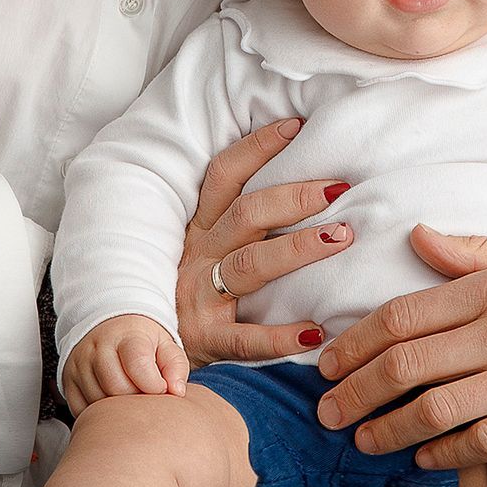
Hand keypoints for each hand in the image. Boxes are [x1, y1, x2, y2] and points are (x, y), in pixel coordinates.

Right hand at [63, 312, 186, 409]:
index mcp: (126, 335)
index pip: (137, 365)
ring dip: (117, 410)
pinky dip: (98, 415)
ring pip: (98, 403)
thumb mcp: (166, 346)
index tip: (161, 389)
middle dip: (136, 400)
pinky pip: (81, 410)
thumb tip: (176, 391)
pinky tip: (111, 405)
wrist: (111, 327)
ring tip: (130, 399)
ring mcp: (79, 364)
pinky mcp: (67, 381)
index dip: (154, 385)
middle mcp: (97, 347)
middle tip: (145, 397)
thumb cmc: (143, 342)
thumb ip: (175, 367)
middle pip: (117, 388)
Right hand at [175, 114, 356, 363]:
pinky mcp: (206, 342)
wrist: (144, 360)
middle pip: (246, 215)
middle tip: (339, 186)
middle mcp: (198, 258)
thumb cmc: (189, 298)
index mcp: (199, 231)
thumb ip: (239, 225)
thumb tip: (300, 185)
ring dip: (298, 248)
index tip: (296, 126)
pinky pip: (246, 338)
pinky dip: (281, 335)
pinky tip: (316, 330)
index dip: (257, 148)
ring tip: (342, 235)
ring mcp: (200, 299)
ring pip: (250, 265)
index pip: (224, 176)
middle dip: (293, 197)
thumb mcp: (202, 253)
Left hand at [316, 227, 486, 468]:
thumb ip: (474, 251)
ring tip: (361, 443)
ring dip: (388, 430)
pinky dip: (444, 454)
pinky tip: (422, 460)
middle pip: (405, 366)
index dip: (354, 344)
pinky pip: (484, 440)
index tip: (326, 364)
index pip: (402, 316)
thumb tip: (416, 236)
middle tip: (325, 413)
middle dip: (354, 392)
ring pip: (436, 410)